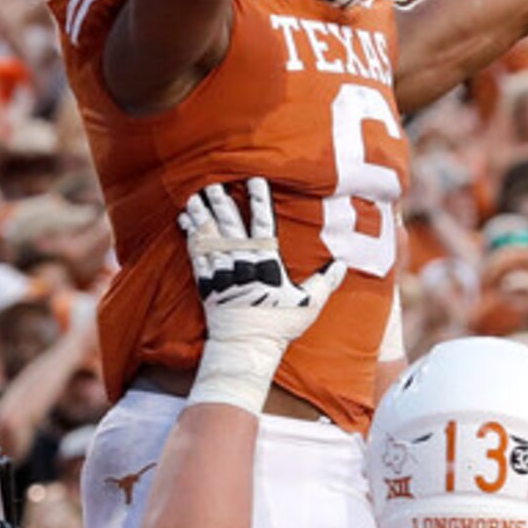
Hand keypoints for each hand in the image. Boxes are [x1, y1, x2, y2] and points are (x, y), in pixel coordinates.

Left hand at [181, 179, 343, 350]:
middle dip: (223, 203)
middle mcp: (242, 263)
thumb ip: (325, 282)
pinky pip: (196, 254)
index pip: (262, 225)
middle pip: (231, 226)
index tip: (256, 181)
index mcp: (267, 263)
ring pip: (210, 237)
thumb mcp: (309, 304)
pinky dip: (190, 236)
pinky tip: (185, 221)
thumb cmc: (279, 326)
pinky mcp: (207, 284)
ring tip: (195, 196)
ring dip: (202, 215)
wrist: (245, 346)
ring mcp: (222, 273)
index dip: (259, 201)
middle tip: (214, 183)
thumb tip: (341, 264)